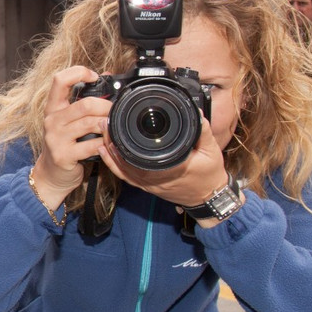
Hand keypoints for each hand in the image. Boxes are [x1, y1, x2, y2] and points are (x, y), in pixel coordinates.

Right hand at [33, 66, 113, 205]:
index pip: (59, 80)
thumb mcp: (69, 120)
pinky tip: (106, 144)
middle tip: (115, 111)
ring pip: (90, 123)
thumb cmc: (64, 144)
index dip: (78, 72)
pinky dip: (103, 144)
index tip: (94, 76)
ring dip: (107, 125)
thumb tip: (106, 75)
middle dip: (106, 106)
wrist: (51, 174)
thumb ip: (84, 99)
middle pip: (84, 104)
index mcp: (53, 107)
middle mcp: (51, 120)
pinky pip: (91, 145)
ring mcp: (56, 138)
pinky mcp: (63, 155)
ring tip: (113, 127)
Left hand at [100, 118, 230, 223]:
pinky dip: (114, 165)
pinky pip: (126, 176)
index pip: (138, 155)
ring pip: (122, 169)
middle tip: (103, 124)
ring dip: (110, 153)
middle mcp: (153, 179)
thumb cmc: (209, 176)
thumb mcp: (210, 151)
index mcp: (167, 169)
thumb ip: (203, 131)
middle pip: (124, 161)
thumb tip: (197, 113)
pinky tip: (106, 153)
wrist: (209, 197)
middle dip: (112, 142)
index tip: (115, 124)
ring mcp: (148, 184)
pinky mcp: (147, 186)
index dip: (123, 140)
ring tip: (101, 135)